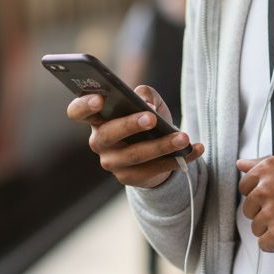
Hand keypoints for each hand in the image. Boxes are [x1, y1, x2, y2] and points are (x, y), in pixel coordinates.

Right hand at [66, 84, 204, 188]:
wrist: (159, 150)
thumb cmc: (148, 119)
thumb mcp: (149, 102)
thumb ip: (146, 94)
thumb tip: (145, 103)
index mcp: (97, 118)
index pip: (77, 112)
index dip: (84, 105)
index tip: (100, 98)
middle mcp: (99, 141)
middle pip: (108, 134)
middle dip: (130, 125)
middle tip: (152, 119)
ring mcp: (113, 162)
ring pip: (135, 155)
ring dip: (161, 146)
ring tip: (183, 138)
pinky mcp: (130, 178)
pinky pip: (154, 170)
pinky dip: (179, 159)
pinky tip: (196, 149)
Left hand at [236, 155, 273, 251]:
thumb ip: (264, 164)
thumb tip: (241, 165)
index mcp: (269, 169)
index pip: (245, 186)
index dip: (259, 196)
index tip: (273, 200)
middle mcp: (265, 189)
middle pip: (249, 209)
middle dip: (264, 213)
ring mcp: (270, 213)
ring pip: (257, 228)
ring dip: (272, 229)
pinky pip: (264, 244)